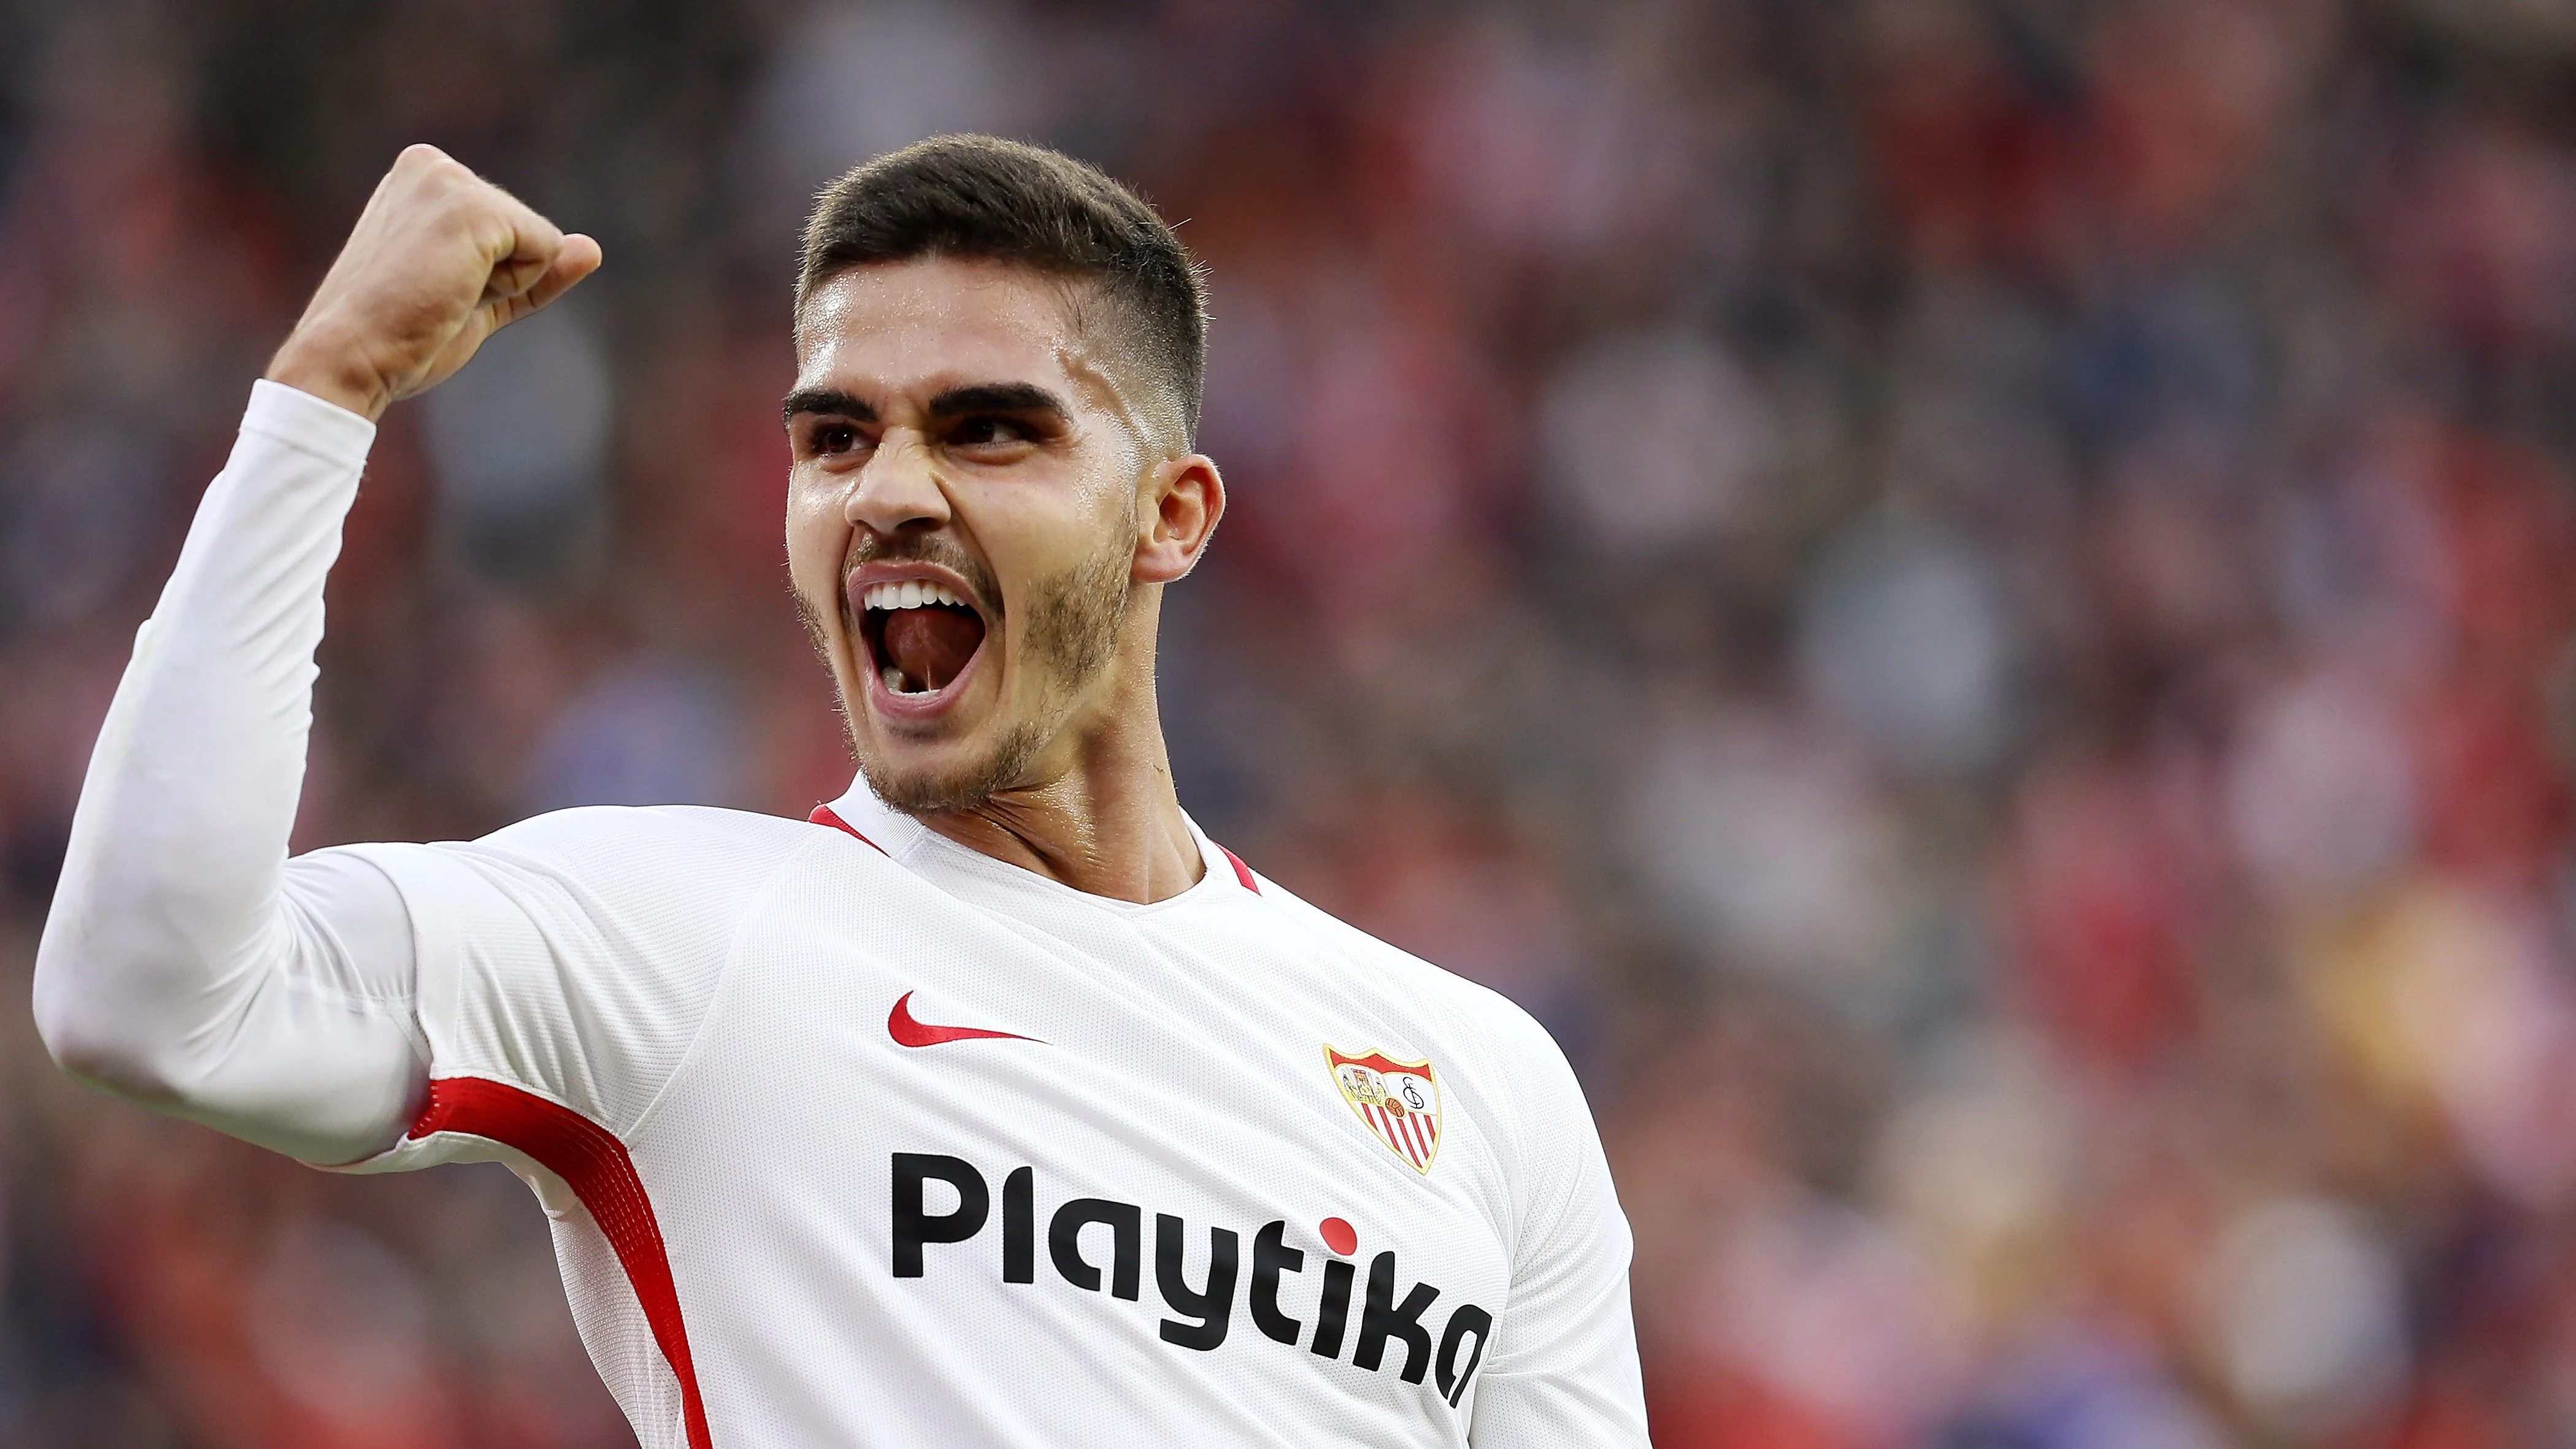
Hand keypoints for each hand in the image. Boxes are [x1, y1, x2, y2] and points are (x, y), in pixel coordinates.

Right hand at [265, 144, 601, 420]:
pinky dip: (514, 284)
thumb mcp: (478, 295)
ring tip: (440, 292)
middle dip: (499, 276)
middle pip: (527, 230)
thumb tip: (592, 249)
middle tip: (435, 295)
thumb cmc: (401, 334)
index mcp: (421, 176)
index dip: (488, 274)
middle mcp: (431, 164)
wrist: (352, 356)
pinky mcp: (473, 209)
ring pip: (539, 241)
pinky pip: (545, 251)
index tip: (429, 287)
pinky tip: (455, 289)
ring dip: (503, 282)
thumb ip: (533, 269)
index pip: (508, 227)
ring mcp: (450, 181)